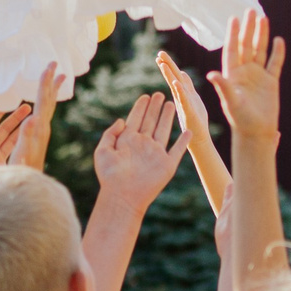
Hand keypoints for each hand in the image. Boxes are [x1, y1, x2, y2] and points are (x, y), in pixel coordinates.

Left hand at [0, 105, 30, 178]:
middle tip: (27, 107)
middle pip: (4, 130)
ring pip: (11, 141)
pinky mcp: (1, 168)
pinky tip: (30, 139)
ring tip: (33, 119)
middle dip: (15, 118)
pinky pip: (13, 155)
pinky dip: (21, 147)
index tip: (5, 102)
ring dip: (21, 130)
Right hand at [12, 63, 59, 169]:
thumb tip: (32, 119)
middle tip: (54, 62)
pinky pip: (45, 112)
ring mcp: (43, 131)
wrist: (30, 183)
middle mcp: (43, 127)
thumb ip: (26, 137)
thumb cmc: (21, 170)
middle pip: (48, 99)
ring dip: (52, 89)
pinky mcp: (40, 135)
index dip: (44, 83)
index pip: (42, 100)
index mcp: (38, 128)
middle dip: (50, 80)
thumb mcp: (21, 153)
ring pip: (49, 105)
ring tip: (61, 75)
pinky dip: (47, 101)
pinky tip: (47, 100)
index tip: (48, 67)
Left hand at [94, 92, 186, 209]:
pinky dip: (183, 141)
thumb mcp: (102, 151)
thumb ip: (110, 134)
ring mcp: (156, 154)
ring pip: (164, 130)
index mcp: (128, 141)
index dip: (140, 107)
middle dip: (155, 107)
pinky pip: (177, 150)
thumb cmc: (109, 176)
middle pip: (151, 121)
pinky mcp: (167, 165)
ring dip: (167, 118)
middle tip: (160, 94)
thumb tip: (121, 120)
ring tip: (171, 104)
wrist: (122, 196)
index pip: (136, 119)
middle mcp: (143, 145)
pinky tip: (188, 132)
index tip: (145, 96)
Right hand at [154, 50, 211, 139]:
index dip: (168, 66)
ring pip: (176, 87)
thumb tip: (182, 73)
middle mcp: (182, 97)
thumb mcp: (192, 98)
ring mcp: (184, 104)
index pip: (174, 76)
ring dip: (169, 75)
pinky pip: (184, 100)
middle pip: (173, 78)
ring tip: (162, 64)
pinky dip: (180, 92)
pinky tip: (176, 84)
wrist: (199, 138)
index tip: (160, 55)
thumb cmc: (195, 120)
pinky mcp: (189, 113)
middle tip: (159, 54)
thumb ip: (187, 86)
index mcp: (183, 93)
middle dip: (167, 65)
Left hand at [205, 9, 284, 137]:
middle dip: (248, 28)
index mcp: (232, 74)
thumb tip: (211, 74)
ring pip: (260, 51)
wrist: (256, 132)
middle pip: (246, 45)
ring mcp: (258, 76)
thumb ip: (223, 86)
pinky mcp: (270, 82)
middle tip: (250, 10)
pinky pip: (274, 63)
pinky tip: (279, 40)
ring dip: (261, 35)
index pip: (232, 49)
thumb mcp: (231, 101)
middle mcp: (244, 72)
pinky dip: (278, 52)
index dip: (233, 34)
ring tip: (263, 18)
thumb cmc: (240, 119)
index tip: (234, 18)